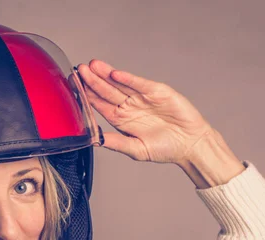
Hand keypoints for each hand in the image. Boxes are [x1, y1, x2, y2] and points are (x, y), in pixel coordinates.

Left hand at [77, 59, 212, 164]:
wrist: (190, 144)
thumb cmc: (165, 149)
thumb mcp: (135, 149)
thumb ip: (116, 143)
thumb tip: (95, 140)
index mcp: (121, 119)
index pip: (99, 105)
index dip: (86, 96)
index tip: (73, 87)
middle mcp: (129, 106)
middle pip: (106, 91)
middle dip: (92, 81)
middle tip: (78, 70)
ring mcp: (142, 98)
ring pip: (120, 84)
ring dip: (106, 74)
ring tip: (92, 66)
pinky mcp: (158, 92)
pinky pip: (140, 84)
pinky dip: (128, 79)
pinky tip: (115, 74)